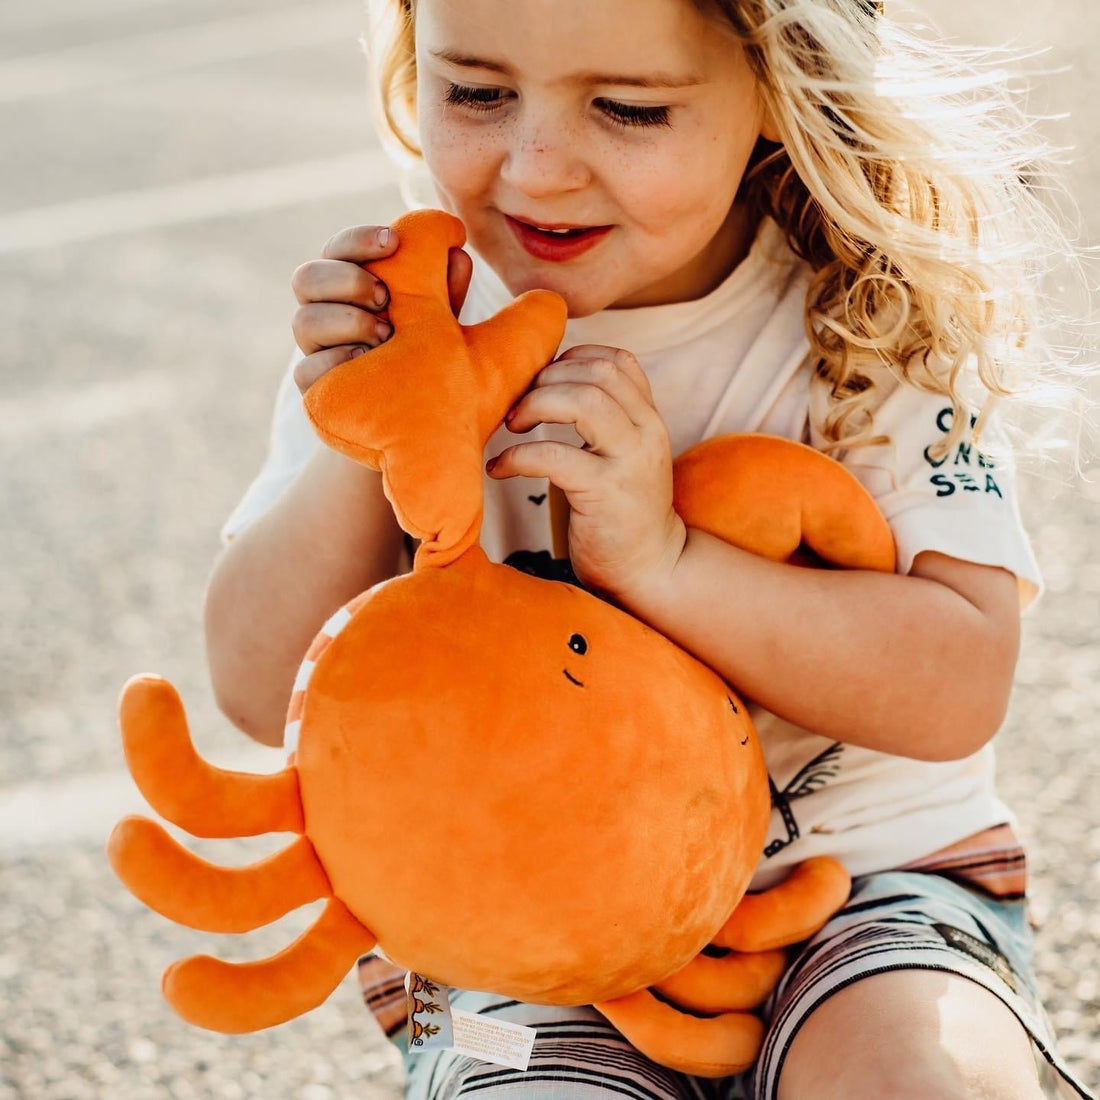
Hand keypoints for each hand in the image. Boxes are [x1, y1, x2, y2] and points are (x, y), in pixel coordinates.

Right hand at [290, 224, 472, 393]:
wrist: (415, 421)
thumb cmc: (427, 357)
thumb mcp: (442, 321)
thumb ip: (445, 288)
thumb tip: (458, 252)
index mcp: (349, 285)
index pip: (339, 250)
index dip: (359, 240)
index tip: (393, 242)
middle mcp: (325, 313)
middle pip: (306, 278)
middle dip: (346, 280)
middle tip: (384, 296)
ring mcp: (315, 351)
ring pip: (303, 322)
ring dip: (345, 321)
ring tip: (386, 334)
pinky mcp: (314, 389)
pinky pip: (306, 370)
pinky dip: (335, 362)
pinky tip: (367, 361)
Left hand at [486, 345, 686, 604]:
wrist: (651, 568)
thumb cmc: (622, 513)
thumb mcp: (625, 456)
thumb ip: (605, 421)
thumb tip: (548, 384)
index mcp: (650, 420)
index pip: (619, 362)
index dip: (574, 359)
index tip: (543, 380)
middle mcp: (647, 433)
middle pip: (598, 374)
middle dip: (548, 380)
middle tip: (519, 407)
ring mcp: (630, 461)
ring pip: (585, 402)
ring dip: (537, 405)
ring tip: (512, 426)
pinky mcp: (606, 493)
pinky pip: (554, 456)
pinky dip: (517, 456)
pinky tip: (500, 469)